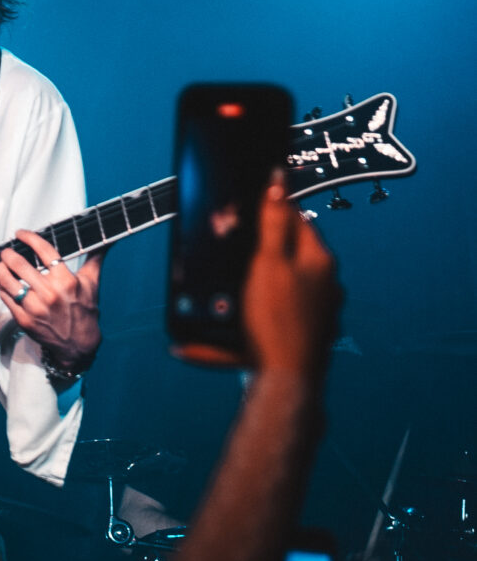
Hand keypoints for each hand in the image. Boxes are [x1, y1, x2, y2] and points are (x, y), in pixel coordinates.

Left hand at [0, 229, 104, 367]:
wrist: (78, 345)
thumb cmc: (84, 311)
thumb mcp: (92, 284)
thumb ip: (95, 260)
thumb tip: (105, 242)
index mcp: (66, 281)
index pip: (44, 251)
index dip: (29, 238)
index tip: (20, 233)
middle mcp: (50, 294)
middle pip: (20, 265)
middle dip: (9, 254)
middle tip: (6, 251)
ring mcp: (35, 308)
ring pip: (8, 281)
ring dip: (1, 269)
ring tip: (1, 265)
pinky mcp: (24, 320)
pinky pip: (6, 298)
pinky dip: (3, 288)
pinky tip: (4, 284)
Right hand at [239, 177, 341, 383]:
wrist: (285, 380)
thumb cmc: (277, 320)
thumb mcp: (268, 262)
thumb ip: (273, 220)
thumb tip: (279, 180)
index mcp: (321, 261)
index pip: (298, 219)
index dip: (272, 211)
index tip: (249, 211)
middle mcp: (327, 284)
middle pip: (290, 252)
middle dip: (262, 250)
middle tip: (236, 252)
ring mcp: (319, 311)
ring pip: (284, 284)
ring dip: (258, 284)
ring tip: (234, 290)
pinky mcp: (306, 333)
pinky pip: (279, 314)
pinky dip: (259, 314)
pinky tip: (237, 323)